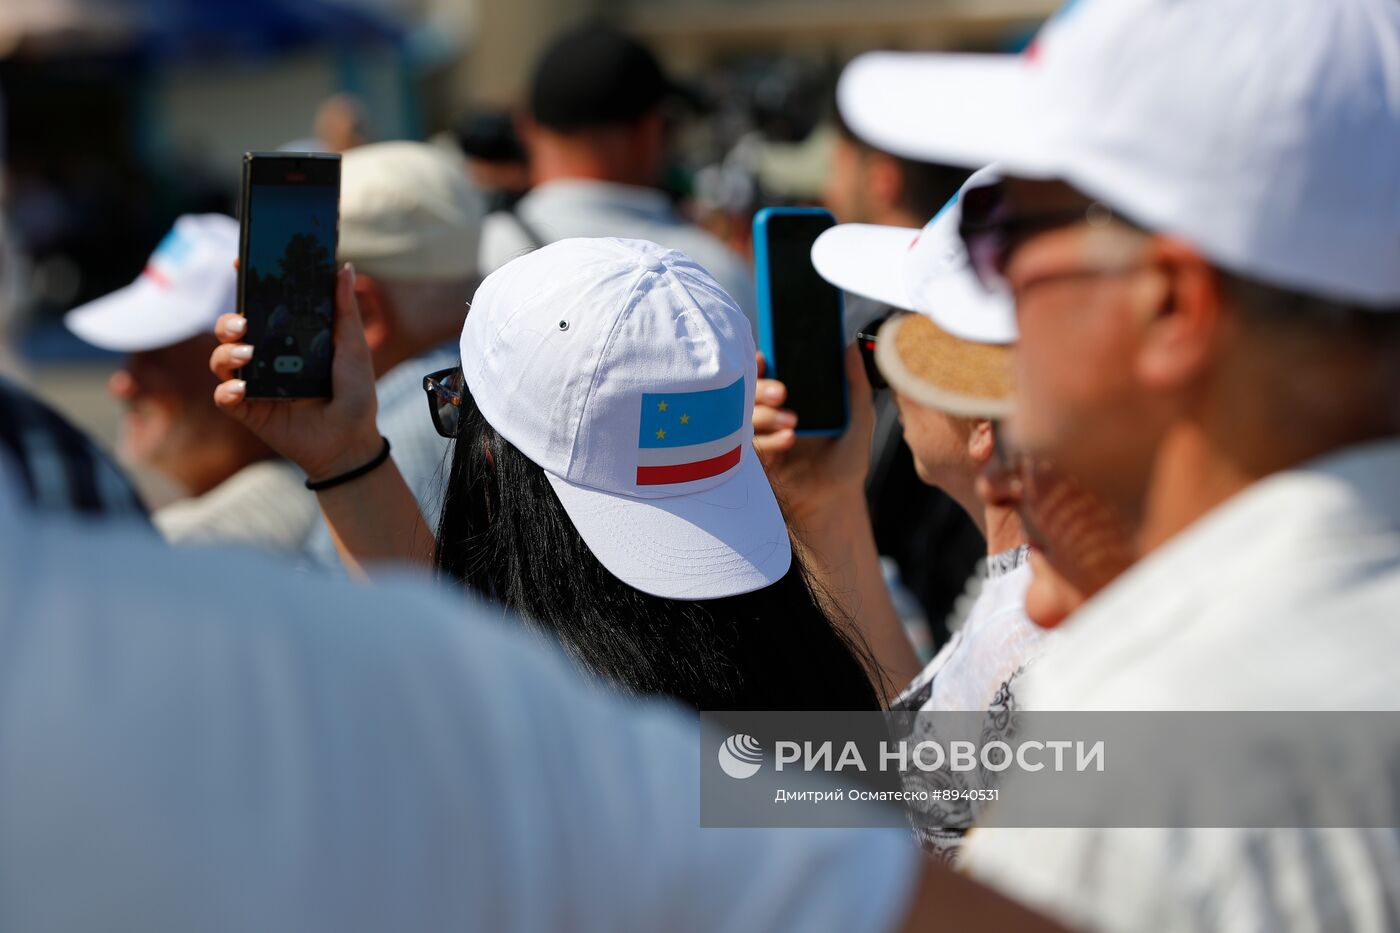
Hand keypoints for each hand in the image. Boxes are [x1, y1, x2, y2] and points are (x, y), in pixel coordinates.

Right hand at [210, 263, 382, 482]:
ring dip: (227, 353)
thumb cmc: (355, 393)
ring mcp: (255, 383)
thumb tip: (344, 268)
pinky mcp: (249, 410)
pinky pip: (225, 397)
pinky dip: (228, 391)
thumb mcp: (353, 348)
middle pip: (231, 329)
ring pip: (221, 359)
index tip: (240, 261)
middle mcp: (266, 356)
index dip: (247, 283)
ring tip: (248, 353)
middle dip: (228, 321)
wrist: (351, 440)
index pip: (260, 305)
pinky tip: (242, 389)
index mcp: (288, 336)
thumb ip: (345, 310)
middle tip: (244, 323)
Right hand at [752, 344, 875, 527]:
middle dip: (762, 387)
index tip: (765, 357)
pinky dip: (768, 439)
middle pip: (750, 389)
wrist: (837, 499)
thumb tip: (851, 347)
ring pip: (745, 414)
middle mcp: (772, 412)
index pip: (769, 372)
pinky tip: (788, 439)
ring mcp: (761, 436)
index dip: (762, 362)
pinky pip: (749, 443)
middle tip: (782, 392)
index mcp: (793, 397)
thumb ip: (855, 383)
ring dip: (766, 414)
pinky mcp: (756, 460)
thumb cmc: (847, 458)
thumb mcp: (859, 418)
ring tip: (793, 422)